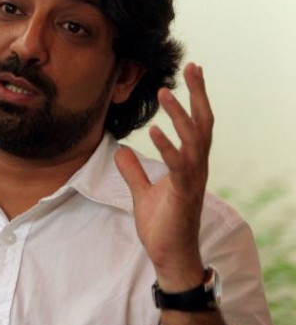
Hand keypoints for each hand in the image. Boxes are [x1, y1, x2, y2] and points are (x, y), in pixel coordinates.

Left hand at [115, 63, 212, 289]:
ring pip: (194, 140)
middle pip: (204, 124)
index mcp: (189, 164)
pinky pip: (179, 167)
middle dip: (198, 95)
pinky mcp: (182, 195)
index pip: (197, 124)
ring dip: (180, 116)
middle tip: (192, 67)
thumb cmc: (162, 226)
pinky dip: (168, 148)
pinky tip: (154, 131)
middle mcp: (196, 167)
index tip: (190, 72)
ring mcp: (192, 180)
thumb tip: (121, 150)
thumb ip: (133, 171)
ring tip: (165, 93)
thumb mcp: (142, 192)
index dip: (195, 98)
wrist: (169, 256)